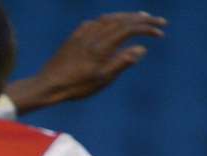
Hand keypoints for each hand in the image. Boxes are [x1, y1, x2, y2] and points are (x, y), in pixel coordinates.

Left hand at [8, 12, 165, 113]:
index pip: (129, 28)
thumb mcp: (102, 79)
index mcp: (102, 45)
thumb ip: (122, 62)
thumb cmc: (75, 86)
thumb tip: (141, 48)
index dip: (147, 28)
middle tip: (158, 21)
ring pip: (108, 18)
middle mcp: (92, 35)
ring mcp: (82, 34)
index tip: (160, 32)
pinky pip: (95, 22)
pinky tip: (111, 24)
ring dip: (126, 17)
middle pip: (122, 20)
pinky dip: (109, 20)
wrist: (46, 85)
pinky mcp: (73, 37)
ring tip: (140, 18)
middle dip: (142, 19)